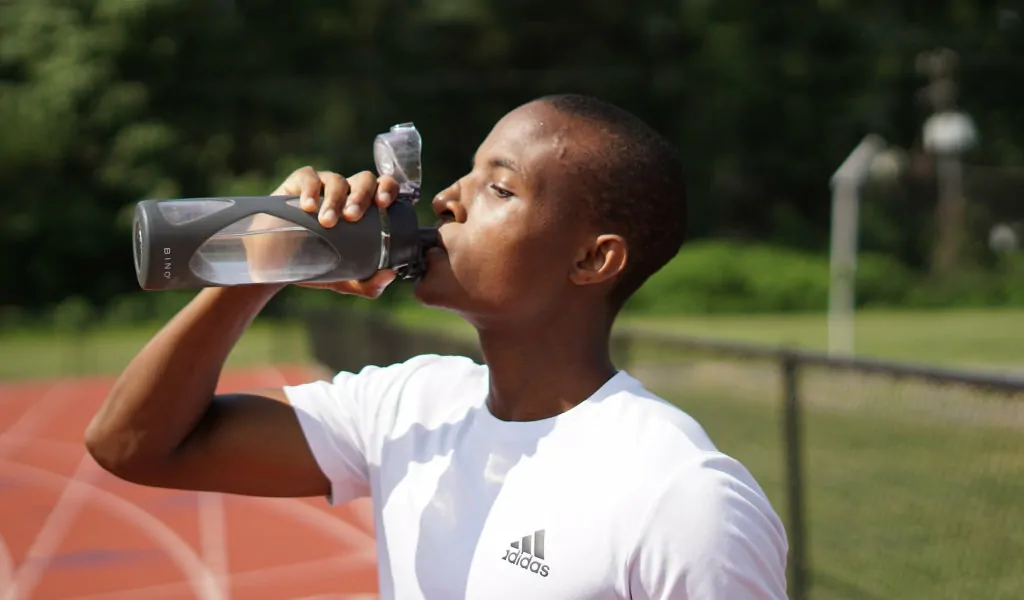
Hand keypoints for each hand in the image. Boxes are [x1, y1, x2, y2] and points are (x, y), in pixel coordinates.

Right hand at [247, 166, 398, 297]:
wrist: (279, 264)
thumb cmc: (318, 265)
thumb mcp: (345, 280)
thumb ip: (368, 284)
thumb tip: (390, 276)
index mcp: (366, 209)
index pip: (384, 187)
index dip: (388, 189)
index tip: (383, 204)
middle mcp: (348, 193)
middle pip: (364, 180)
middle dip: (361, 196)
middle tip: (352, 217)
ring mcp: (324, 185)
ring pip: (337, 180)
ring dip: (335, 200)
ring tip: (327, 222)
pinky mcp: (298, 183)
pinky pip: (308, 176)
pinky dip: (310, 189)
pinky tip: (308, 207)